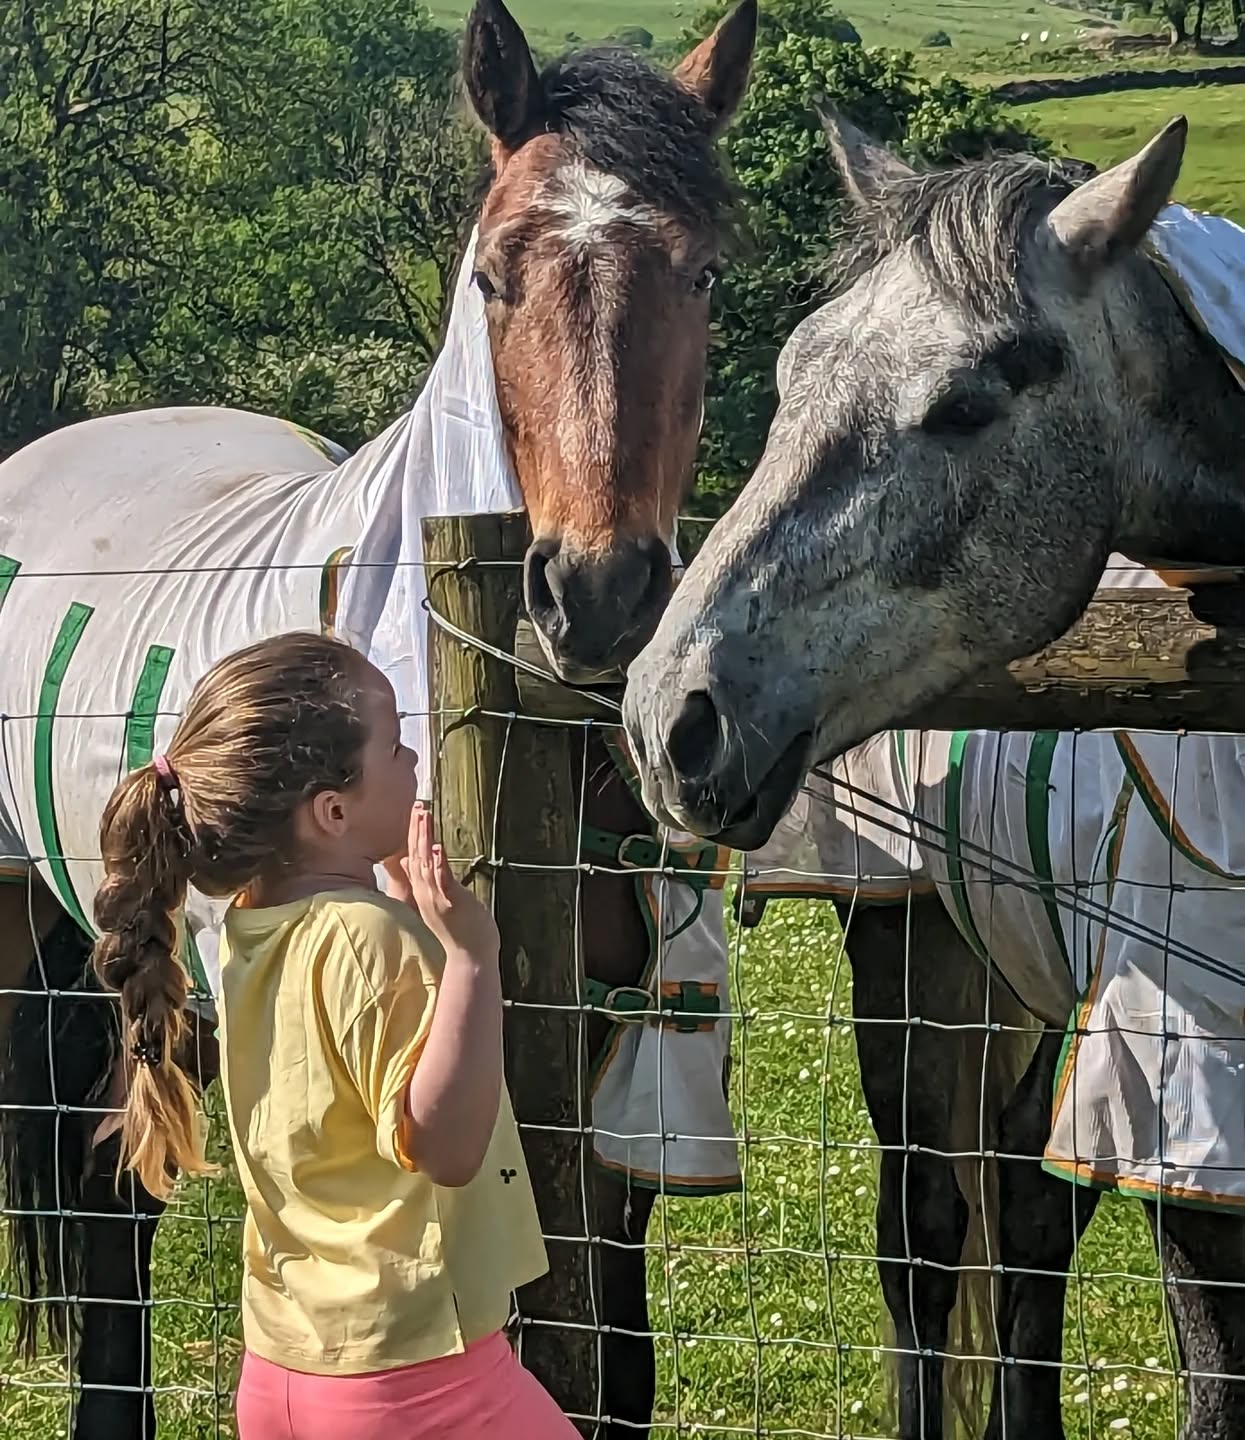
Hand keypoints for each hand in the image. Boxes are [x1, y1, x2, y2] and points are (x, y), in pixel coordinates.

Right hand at [389, 805, 498, 961]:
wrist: (470, 957)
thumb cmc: (461, 930)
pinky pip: (441, 881)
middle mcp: (425, 894)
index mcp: (423, 892)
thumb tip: (416, 863)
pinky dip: (438, 864)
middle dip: (417, 829)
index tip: (416, 812)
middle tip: (419, 805)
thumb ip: (429, 882)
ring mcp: (435, 899)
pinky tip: (437, 848)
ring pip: (425, 863)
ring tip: (424, 816)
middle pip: (416, 856)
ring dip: (424, 838)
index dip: (413, 834)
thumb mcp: (440, 902)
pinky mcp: (450, 903)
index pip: (413, 858)